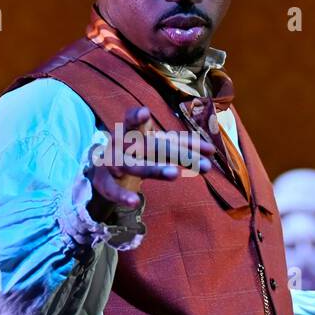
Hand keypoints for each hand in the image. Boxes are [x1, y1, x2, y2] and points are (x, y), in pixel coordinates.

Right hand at [87, 105, 215, 213]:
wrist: (103, 173)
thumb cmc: (136, 153)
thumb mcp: (155, 146)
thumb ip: (181, 146)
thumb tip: (212, 151)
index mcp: (132, 132)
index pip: (134, 121)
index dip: (137, 117)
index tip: (145, 113)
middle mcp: (120, 145)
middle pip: (148, 146)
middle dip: (175, 153)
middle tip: (202, 164)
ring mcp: (112, 164)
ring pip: (132, 166)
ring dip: (153, 169)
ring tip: (175, 174)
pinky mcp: (105, 184)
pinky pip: (113, 190)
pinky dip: (123, 196)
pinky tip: (135, 202)